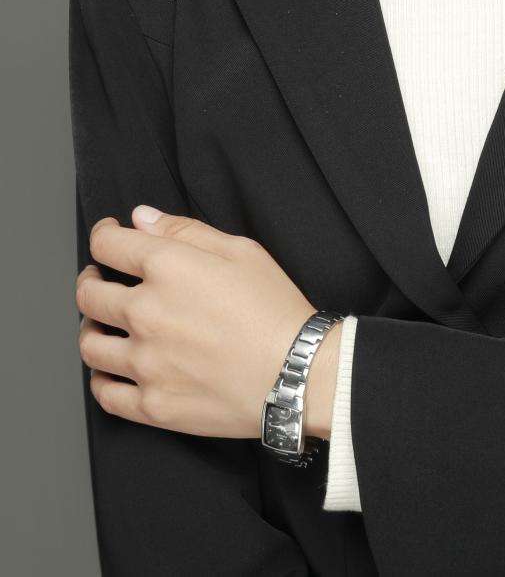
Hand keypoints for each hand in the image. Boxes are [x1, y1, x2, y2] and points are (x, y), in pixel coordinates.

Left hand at [76, 207, 321, 439]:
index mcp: (168, 268)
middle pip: (89, 294)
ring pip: (89, 344)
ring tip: (102, 325)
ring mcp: (145, 362)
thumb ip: (185, 230)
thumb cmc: (275, 310)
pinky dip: (100, 379)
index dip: (103, 234)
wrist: (297, 373)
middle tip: (99, 279)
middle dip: (91, 279)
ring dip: (91, 328)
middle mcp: (146, 313)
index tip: (107, 236)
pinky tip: (112, 370)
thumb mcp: (242, 251)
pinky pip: (104, 393)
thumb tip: (142, 219)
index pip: (107, 245)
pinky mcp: (151, 404)